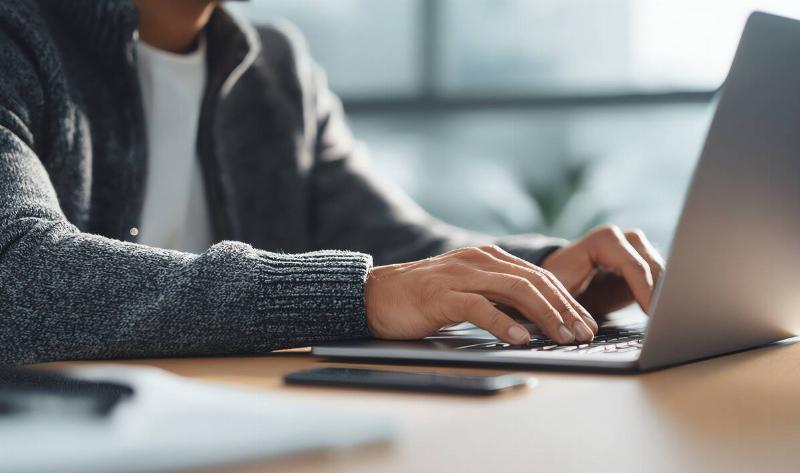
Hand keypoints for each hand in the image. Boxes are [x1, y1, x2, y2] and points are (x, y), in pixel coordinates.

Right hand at [365, 246, 597, 345]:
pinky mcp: (441, 294)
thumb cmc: (421, 300)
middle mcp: (477, 261)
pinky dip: (503, 323)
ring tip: (563, 336)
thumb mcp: (466, 293)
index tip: (585, 322)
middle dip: (564, 308)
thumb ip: (496, 299)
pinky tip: (520, 338)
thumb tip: (534, 322)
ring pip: (514, 290)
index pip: (538, 276)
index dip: (566, 299)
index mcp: (487, 258)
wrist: (374, 296)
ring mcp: (459, 275)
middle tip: (583, 333)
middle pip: (533, 281)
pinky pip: (479, 306)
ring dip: (544, 315)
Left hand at [541, 225, 664, 316]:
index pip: (631, 265)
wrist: (564, 279)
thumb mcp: (558, 291)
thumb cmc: (559, 283)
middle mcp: (624, 240)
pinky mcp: (645, 264)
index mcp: (602, 240)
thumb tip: (581, 328)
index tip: (651, 313)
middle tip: (664, 320)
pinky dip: (663, 297)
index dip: (644, 290)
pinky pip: (661, 280)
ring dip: (665, 295)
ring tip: (666, 320)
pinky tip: (662, 315)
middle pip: (652, 266)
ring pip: (662, 272)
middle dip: (660, 293)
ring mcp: (638, 250)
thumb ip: (571, 303)